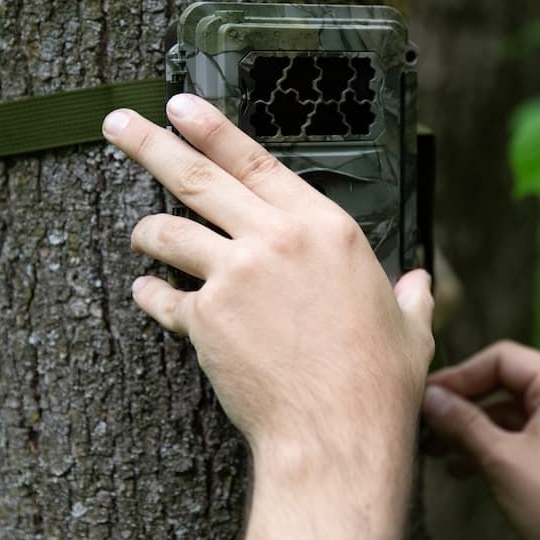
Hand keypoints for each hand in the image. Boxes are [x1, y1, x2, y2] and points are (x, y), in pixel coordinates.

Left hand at [103, 94, 434, 539]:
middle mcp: (275, 240)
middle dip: (149, 145)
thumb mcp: (411, 327)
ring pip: (169, 233)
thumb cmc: (379, 381)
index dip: (213, 129)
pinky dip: (151, 294)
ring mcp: (235, 277)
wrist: (337, 433)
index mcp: (326, 228)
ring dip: (146, 230)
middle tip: (117, 124)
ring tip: (137, 232)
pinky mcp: (206, 320)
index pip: (257, 161)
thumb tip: (422, 284)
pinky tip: (145, 292)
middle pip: (196, 178)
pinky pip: (163, 297)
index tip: (180, 106)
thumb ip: (411, 295)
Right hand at [422, 341, 539, 539]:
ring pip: (507, 412)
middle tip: (423, 422)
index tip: (425, 396)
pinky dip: (489, 446)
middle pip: (503, 383)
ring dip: (470, 429)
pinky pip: (519, 434)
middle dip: (461, 405)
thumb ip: (461, 422)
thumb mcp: (500, 457)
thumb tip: (428, 397)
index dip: (459, 376)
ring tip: (432, 450)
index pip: (501, 359)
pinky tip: (458, 468)